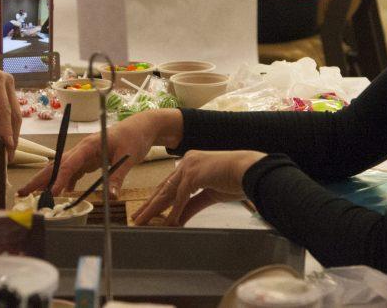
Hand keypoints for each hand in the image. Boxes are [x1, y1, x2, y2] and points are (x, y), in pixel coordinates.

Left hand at [0, 50, 21, 152]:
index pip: (4, 109)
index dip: (6, 130)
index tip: (8, 147)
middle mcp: (6, 80)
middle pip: (14, 113)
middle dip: (13, 136)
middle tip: (8, 158)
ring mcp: (9, 85)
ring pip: (15, 113)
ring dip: (12, 133)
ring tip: (8, 154)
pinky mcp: (7, 91)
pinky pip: (10, 111)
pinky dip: (8, 125)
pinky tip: (4, 140)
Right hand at [18, 109, 181, 198]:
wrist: (142, 126)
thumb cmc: (134, 137)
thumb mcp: (128, 156)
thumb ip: (118, 175)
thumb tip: (111, 196)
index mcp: (90, 144)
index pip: (70, 162)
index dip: (59, 178)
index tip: (51, 193)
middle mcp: (83, 148)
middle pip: (57, 164)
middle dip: (40, 178)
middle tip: (24, 193)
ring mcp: (85, 154)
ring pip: (61, 168)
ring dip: (48, 181)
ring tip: (34, 196)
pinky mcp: (90, 159)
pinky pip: (72, 171)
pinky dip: (64, 182)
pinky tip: (59, 194)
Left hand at [133, 149, 266, 226]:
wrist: (249, 170)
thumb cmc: (235, 180)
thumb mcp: (210, 194)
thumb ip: (193, 205)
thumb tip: (178, 219)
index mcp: (191, 164)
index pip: (170, 184)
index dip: (158, 199)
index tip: (148, 210)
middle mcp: (187, 163)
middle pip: (164, 188)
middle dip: (150, 205)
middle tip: (137, 217)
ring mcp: (189, 167)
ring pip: (167, 193)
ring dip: (154, 209)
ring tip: (143, 222)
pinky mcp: (194, 175)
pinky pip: (181, 198)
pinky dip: (175, 212)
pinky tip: (168, 224)